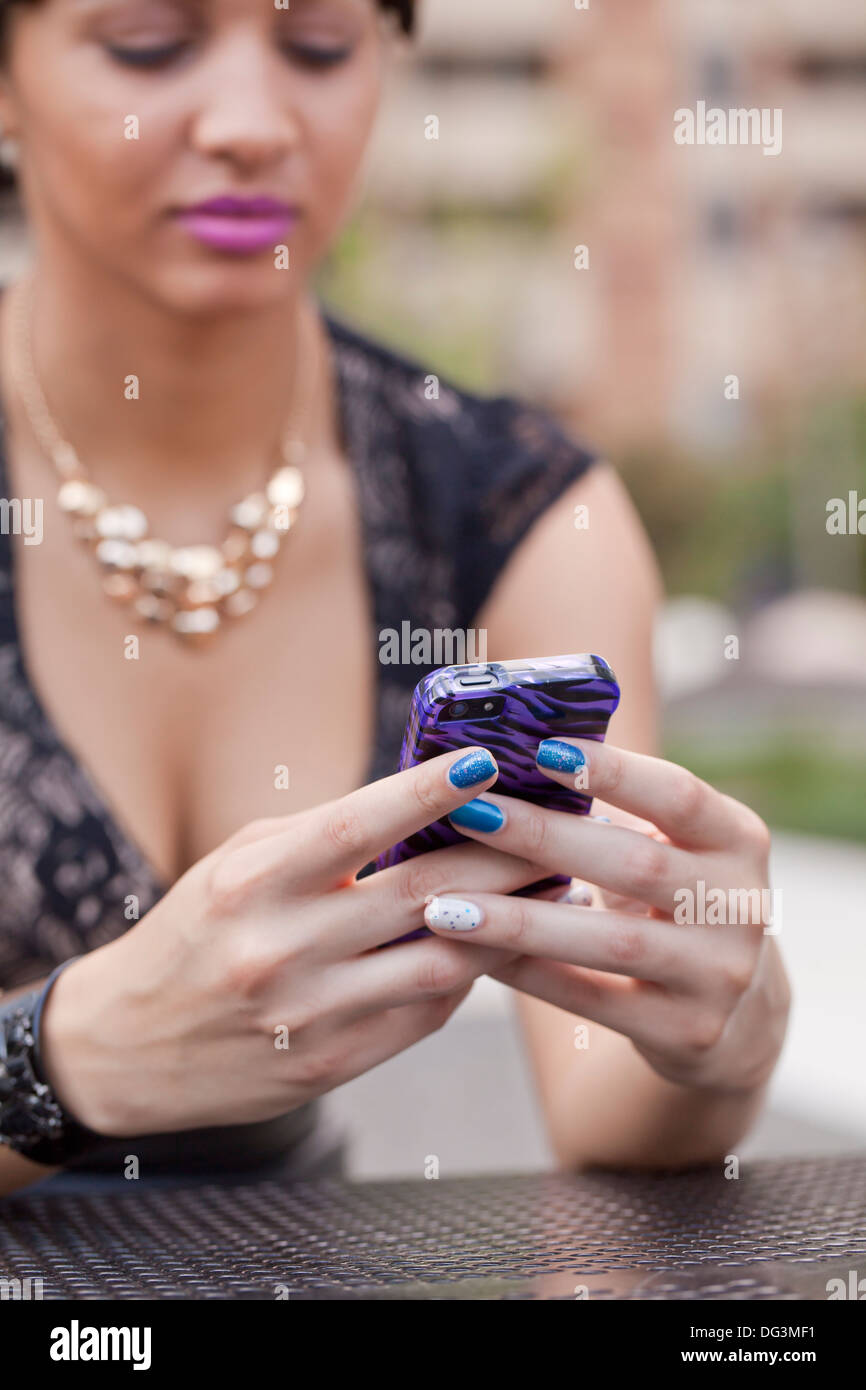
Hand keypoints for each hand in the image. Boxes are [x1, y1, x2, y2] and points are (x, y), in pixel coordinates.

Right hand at [39, 748, 546, 1136]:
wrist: (125, 1046)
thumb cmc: (193, 932)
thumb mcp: (238, 864)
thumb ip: (323, 838)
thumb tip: (427, 805)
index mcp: (252, 882)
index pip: (354, 825)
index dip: (427, 791)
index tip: (486, 761)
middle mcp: (280, 948)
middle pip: (421, 895)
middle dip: (503, 857)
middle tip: (560, 829)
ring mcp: (307, 1014)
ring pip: (441, 962)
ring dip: (509, 924)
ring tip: (556, 891)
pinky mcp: (328, 1065)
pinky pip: (423, 1014)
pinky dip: (467, 975)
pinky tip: (498, 946)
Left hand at [422, 739, 790, 1094]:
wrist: (735, 1016)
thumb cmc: (676, 901)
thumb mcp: (674, 849)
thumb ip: (619, 808)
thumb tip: (508, 759)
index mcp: (738, 840)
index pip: (678, 795)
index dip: (614, 771)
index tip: (540, 748)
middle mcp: (740, 906)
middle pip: (636, 864)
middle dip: (544, 839)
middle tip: (469, 814)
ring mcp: (719, 975)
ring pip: (612, 941)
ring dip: (521, 921)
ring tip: (446, 905)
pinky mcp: (688, 1032)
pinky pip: (594, 1001)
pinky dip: (530, 974)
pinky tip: (473, 955)